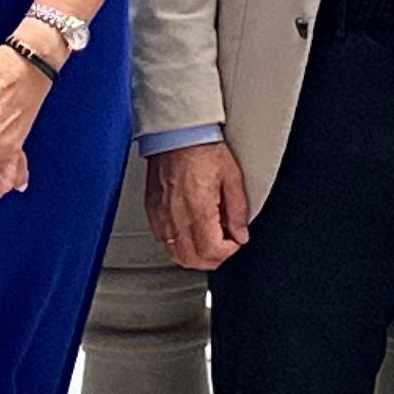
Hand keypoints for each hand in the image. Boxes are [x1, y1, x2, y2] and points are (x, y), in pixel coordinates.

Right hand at [146, 142, 253, 268]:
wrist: (177, 133)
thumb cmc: (202, 148)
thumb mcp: (232, 178)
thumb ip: (238, 211)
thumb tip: (241, 234)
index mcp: (198, 209)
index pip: (211, 252)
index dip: (228, 252)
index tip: (235, 242)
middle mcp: (176, 217)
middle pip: (192, 260)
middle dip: (212, 259)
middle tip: (224, 246)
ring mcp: (161, 216)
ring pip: (175, 255)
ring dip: (194, 255)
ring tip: (208, 241)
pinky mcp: (152, 211)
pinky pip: (162, 241)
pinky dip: (177, 246)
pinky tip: (189, 234)